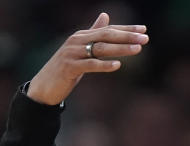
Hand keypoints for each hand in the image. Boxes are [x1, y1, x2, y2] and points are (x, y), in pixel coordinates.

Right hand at [27, 12, 147, 105]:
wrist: (44, 86)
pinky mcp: (69, 68)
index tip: (144, 30)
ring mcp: (72, 53)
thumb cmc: (65, 68)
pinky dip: (104, 65)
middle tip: (145, 38)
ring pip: (100, 49)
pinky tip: (117, 65)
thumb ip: (93, 33)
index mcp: (82, 36)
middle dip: (127, 36)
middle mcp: (77, 41)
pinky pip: (90, 65)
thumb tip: (105, 15)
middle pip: (106, 36)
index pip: (107, 29)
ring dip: (121, 49)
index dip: (126, 29)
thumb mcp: (81, 49)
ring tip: (138, 49)